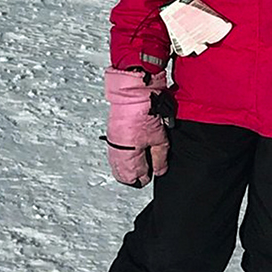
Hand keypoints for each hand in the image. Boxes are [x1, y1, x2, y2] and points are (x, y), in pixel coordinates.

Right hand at [103, 67, 173, 187]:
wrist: (134, 93)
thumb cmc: (145, 112)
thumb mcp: (159, 139)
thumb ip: (160, 158)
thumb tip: (159, 171)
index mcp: (128, 156)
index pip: (134, 177)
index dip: (145, 178)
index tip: (152, 174)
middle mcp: (117, 152)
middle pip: (122, 174)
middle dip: (134, 175)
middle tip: (145, 172)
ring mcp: (113, 143)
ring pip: (117, 165)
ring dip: (127, 166)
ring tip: (140, 162)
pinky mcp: (112, 135)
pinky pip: (115, 153)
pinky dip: (123, 157)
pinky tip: (132, 153)